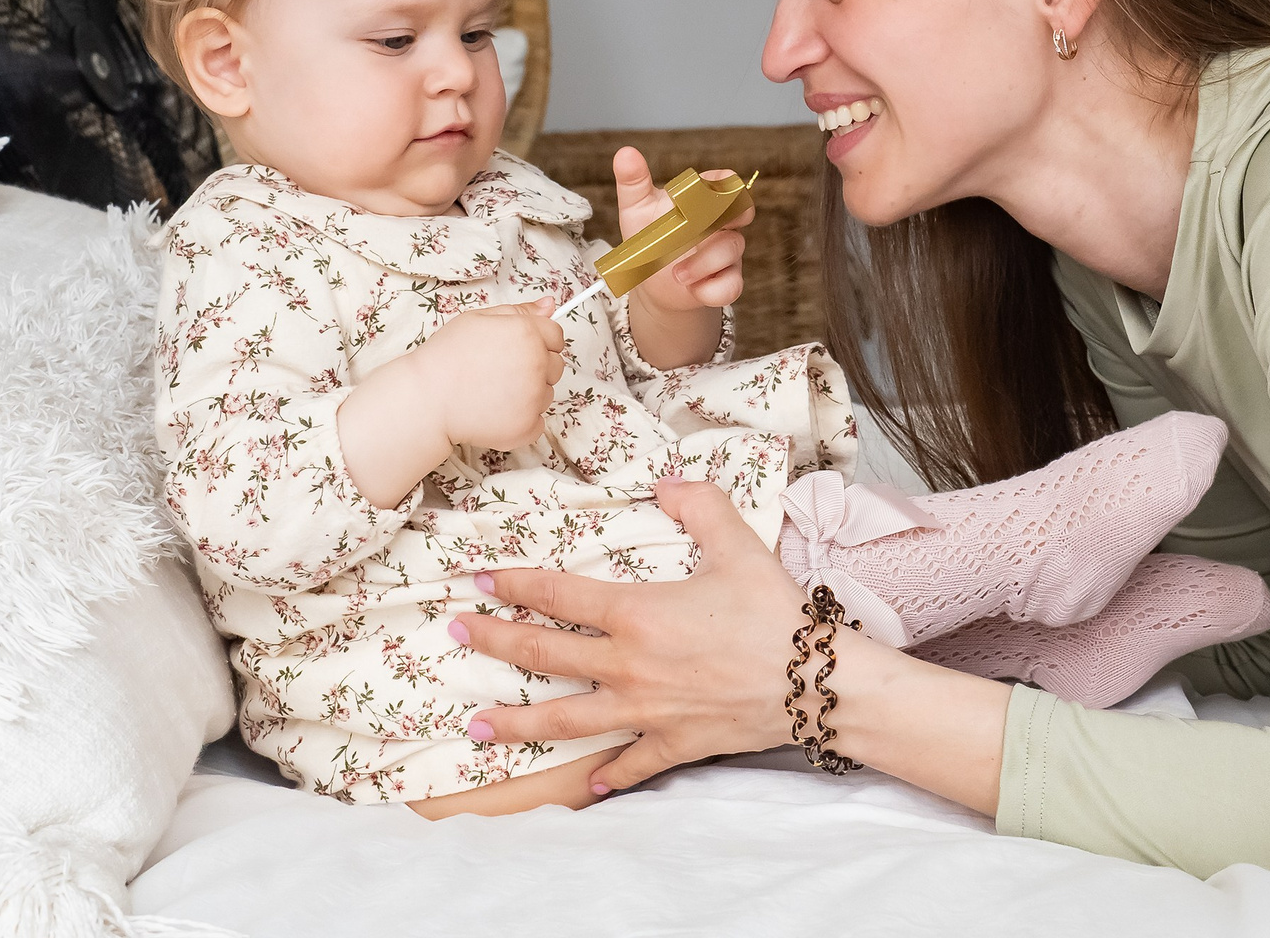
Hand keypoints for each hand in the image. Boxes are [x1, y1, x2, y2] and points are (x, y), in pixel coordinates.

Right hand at [335, 300, 563, 508]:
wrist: (426, 399)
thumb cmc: (447, 357)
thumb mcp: (478, 320)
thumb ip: (519, 311)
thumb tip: (551, 304)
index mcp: (528, 334)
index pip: (556, 336)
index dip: (538, 342)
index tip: (517, 350)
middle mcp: (537, 365)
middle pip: (555, 366)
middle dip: (535, 368)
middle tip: (500, 372)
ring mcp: (534, 398)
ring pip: (546, 394)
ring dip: (528, 394)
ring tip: (493, 392)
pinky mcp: (527, 427)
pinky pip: (537, 422)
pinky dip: (521, 420)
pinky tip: (495, 413)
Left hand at [455, 478, 1011, 809]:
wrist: (815, 682)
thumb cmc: (775, 612)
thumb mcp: (739, 544)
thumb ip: (699, 505)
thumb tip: (667, 483)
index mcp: (636, 614)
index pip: (558, 594)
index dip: (513, 583)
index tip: (477, 579)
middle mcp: (627, 666)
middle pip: (543, 656)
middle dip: (493, 644)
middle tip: (454, 637)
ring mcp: (645, 712)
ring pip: (565, 720)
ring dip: (516, 724)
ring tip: (476, 726)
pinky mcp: (673, 744)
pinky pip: (631, 763)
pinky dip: (607, 775)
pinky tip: (587, 785)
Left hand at [611, 147, 751, 368]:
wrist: (652, 285)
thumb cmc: (649, 240)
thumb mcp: (636, 210)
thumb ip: (633, 182)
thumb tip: (625, 153)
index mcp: (703, 200)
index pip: (726, 181)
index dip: (722, 184)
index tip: (703, 191)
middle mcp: (721, 224)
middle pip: (743, 209)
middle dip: (733, 214)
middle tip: (707, 223)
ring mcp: (727, 253)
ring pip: (731, 248)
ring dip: (702, 262)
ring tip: (675, 273)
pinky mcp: (727, 281)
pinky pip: (731, 285)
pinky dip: (710, 289)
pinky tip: (690, 288)